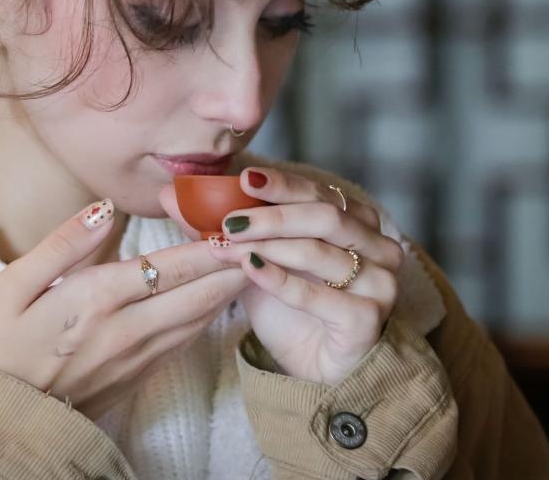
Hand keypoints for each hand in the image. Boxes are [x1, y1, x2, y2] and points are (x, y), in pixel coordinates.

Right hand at [0, 199, 247, 419]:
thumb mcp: (12, 285)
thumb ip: (63, 244)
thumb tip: (105, 208)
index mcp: (94, 300)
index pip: (168, 267)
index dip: (208, 246)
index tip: (237, 226)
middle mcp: (125, 330)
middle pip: (195, 294)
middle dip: (232, 266)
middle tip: (263, 240)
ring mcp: (134, 359)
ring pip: (196, 320)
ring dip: (227, 292)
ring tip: (252, 264)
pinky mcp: (135, 379)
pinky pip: (183, 344)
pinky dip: (207, 319)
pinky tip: (219, 304)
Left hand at [160, 170, 403, 384]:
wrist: (318, 368)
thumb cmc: (293, 309)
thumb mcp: (255, 261)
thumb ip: (222, 227)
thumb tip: (170, 195)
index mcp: (358, 222)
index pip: (320, 193)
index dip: (282, 185)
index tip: (244, 180)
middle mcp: (377, 247)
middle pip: (325, 216)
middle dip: (272, 217)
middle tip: (229, 221)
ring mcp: (379, 283)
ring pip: (321, 252)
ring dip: (270, 246)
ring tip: (230, 246)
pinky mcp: (368, 319)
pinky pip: (320, 296)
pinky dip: (281, 280)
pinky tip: (250, 269)